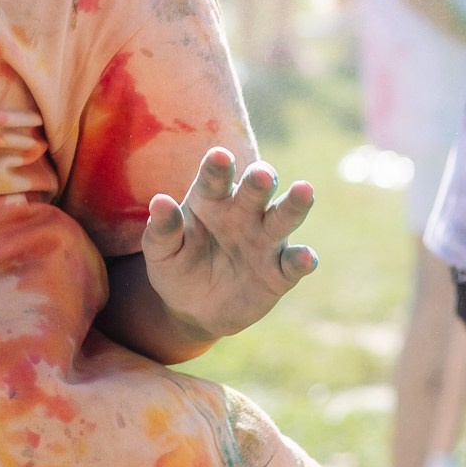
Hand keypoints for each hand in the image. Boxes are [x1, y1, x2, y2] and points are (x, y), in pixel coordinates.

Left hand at [141, 147, 317, 343]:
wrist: (193, 310)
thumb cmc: (176, 267)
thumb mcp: (160, 253)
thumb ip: (162, 229)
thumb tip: (159, 202)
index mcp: (211, 200)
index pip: (215, 179)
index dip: (217, 168)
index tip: (219, 157)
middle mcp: (243, 213)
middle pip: (255, 191)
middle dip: (259, 181)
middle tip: (262, 174)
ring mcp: (264, 241)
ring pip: (283, 218)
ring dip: (294, 205)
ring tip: (305, 190)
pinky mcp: (279, 272)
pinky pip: (293, 263)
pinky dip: (302, 260)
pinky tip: (306, 258)